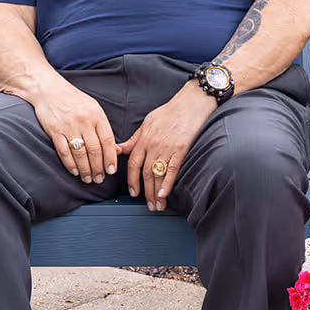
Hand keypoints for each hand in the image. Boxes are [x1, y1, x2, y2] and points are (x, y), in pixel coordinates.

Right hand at [29, 83, 117, 183]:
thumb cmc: (73, 100)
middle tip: (99, 179)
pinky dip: (70, 164)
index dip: (111, 158)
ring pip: (80, 153)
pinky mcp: (54, 130)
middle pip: (94, 150)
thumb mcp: (92, 108)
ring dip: (85, 169)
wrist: (48, 89)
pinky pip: (64, 151)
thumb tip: (115, 150)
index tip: (111, 170)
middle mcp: (84, 120)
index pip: (108, 140)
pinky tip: (74, 171)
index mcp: (96, 114)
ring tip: (87, 178)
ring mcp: (68, 125)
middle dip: (98, 168)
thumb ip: (102, 128)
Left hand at [116, 85, 211, 211]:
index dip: (132, 180)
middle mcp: (152, 145)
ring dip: (156, 192)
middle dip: (145, 192)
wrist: (190, 103)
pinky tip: (164, 194)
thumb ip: (134, 139)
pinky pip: (172, 169)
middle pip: (145, 173)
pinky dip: (167, 183)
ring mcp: (166, 147)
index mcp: (143, 139)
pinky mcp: (181, 149)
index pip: (133, 164)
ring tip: (157, 206)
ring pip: (157, 174)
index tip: (133, 193)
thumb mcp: (146, 123)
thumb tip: (119, 149)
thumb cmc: (169, 111)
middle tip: (148, 206)